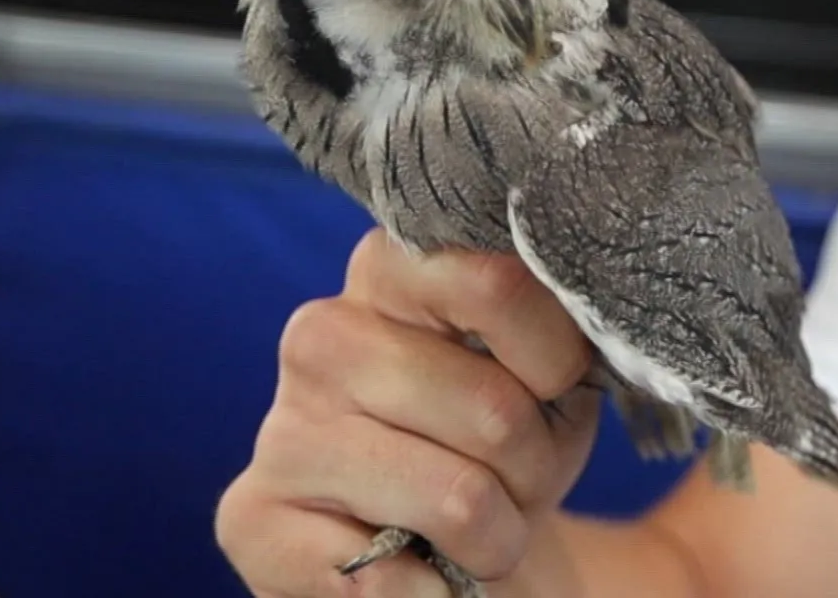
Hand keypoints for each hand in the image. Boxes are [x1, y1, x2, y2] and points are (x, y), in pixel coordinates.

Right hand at [217, 228, 602, 596]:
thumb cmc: (502, 446)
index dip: (557, 360)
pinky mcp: (252, 519)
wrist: (445, 548)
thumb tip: (585, 321)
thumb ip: (555, 333)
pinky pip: (390, 578)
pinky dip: (432, 593)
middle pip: (493, 410)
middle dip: (533, 470)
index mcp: (391, 271)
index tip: (553, 387)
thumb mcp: (546, 380)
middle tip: (512, 479)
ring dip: (494, 539)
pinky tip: (415, 566)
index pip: (495, 284)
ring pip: (457, 500)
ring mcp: (281, 428)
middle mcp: (322, 333)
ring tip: (473, 526)